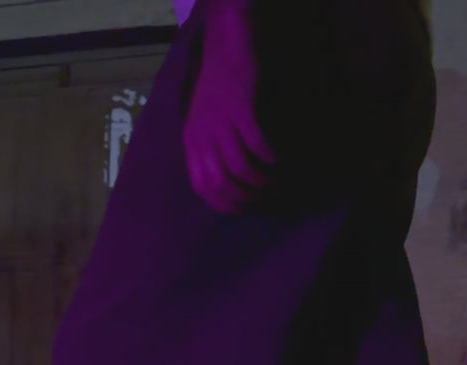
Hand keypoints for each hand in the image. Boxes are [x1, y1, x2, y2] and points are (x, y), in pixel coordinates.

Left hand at [183, 0, 276, 213]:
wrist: (225, 53)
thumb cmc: (216, 91)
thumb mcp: (202, 125)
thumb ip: (207, 151)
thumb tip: (224, 184)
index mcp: (191, 144)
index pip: (201, 187)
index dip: (222, 204)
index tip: (240, 209)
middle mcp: (202, 137)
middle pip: (221, 183)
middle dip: (243, 197)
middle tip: (259, 197)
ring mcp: (220, 124)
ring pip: (239, 168)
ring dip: (258, 180)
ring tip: (270, 179)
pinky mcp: (239, 110)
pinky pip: (255, 143)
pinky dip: (268, 156)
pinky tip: (275, 158)